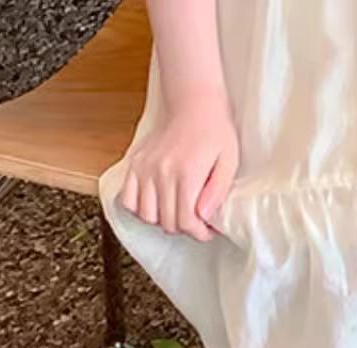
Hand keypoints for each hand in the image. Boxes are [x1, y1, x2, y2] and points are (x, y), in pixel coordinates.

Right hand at [117, 98, 238, 241]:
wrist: (194, 105)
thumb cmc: (216, 132)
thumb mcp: (230, 161)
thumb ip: (217, 191)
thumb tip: (205, 217)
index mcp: (186, 173)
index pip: (185, 221)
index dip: (199, 233)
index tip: (208, 231)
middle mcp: (161, 172)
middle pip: (167, 222)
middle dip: (185, 228)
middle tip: (197, 222)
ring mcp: (144, 168)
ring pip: (146, 215)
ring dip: (163, 220)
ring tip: (178, 212)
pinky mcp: (134, 163)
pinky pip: (127, 199)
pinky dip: (140, 208)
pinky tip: (157, 204)